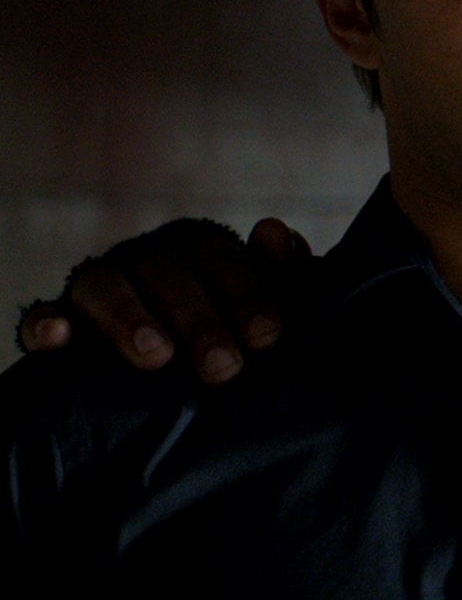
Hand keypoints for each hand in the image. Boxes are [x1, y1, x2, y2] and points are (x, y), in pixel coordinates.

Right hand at [17, 217, 311, 384]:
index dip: (246, 292)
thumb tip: (274, 231)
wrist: (171, 368)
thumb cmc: (231, 329)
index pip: (219, 254)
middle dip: (199, 321)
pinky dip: (47, 324)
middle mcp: (147, 257)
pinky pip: (44, 314)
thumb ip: (280, 272)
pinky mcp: (60, 318)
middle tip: (225, 368)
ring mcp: (99, 285)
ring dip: (129, 318)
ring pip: (105, 284)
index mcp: (197, 247)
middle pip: (166, 273)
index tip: (268, 336)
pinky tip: (57, 340)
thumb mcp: (260, 305)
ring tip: (156, 357)